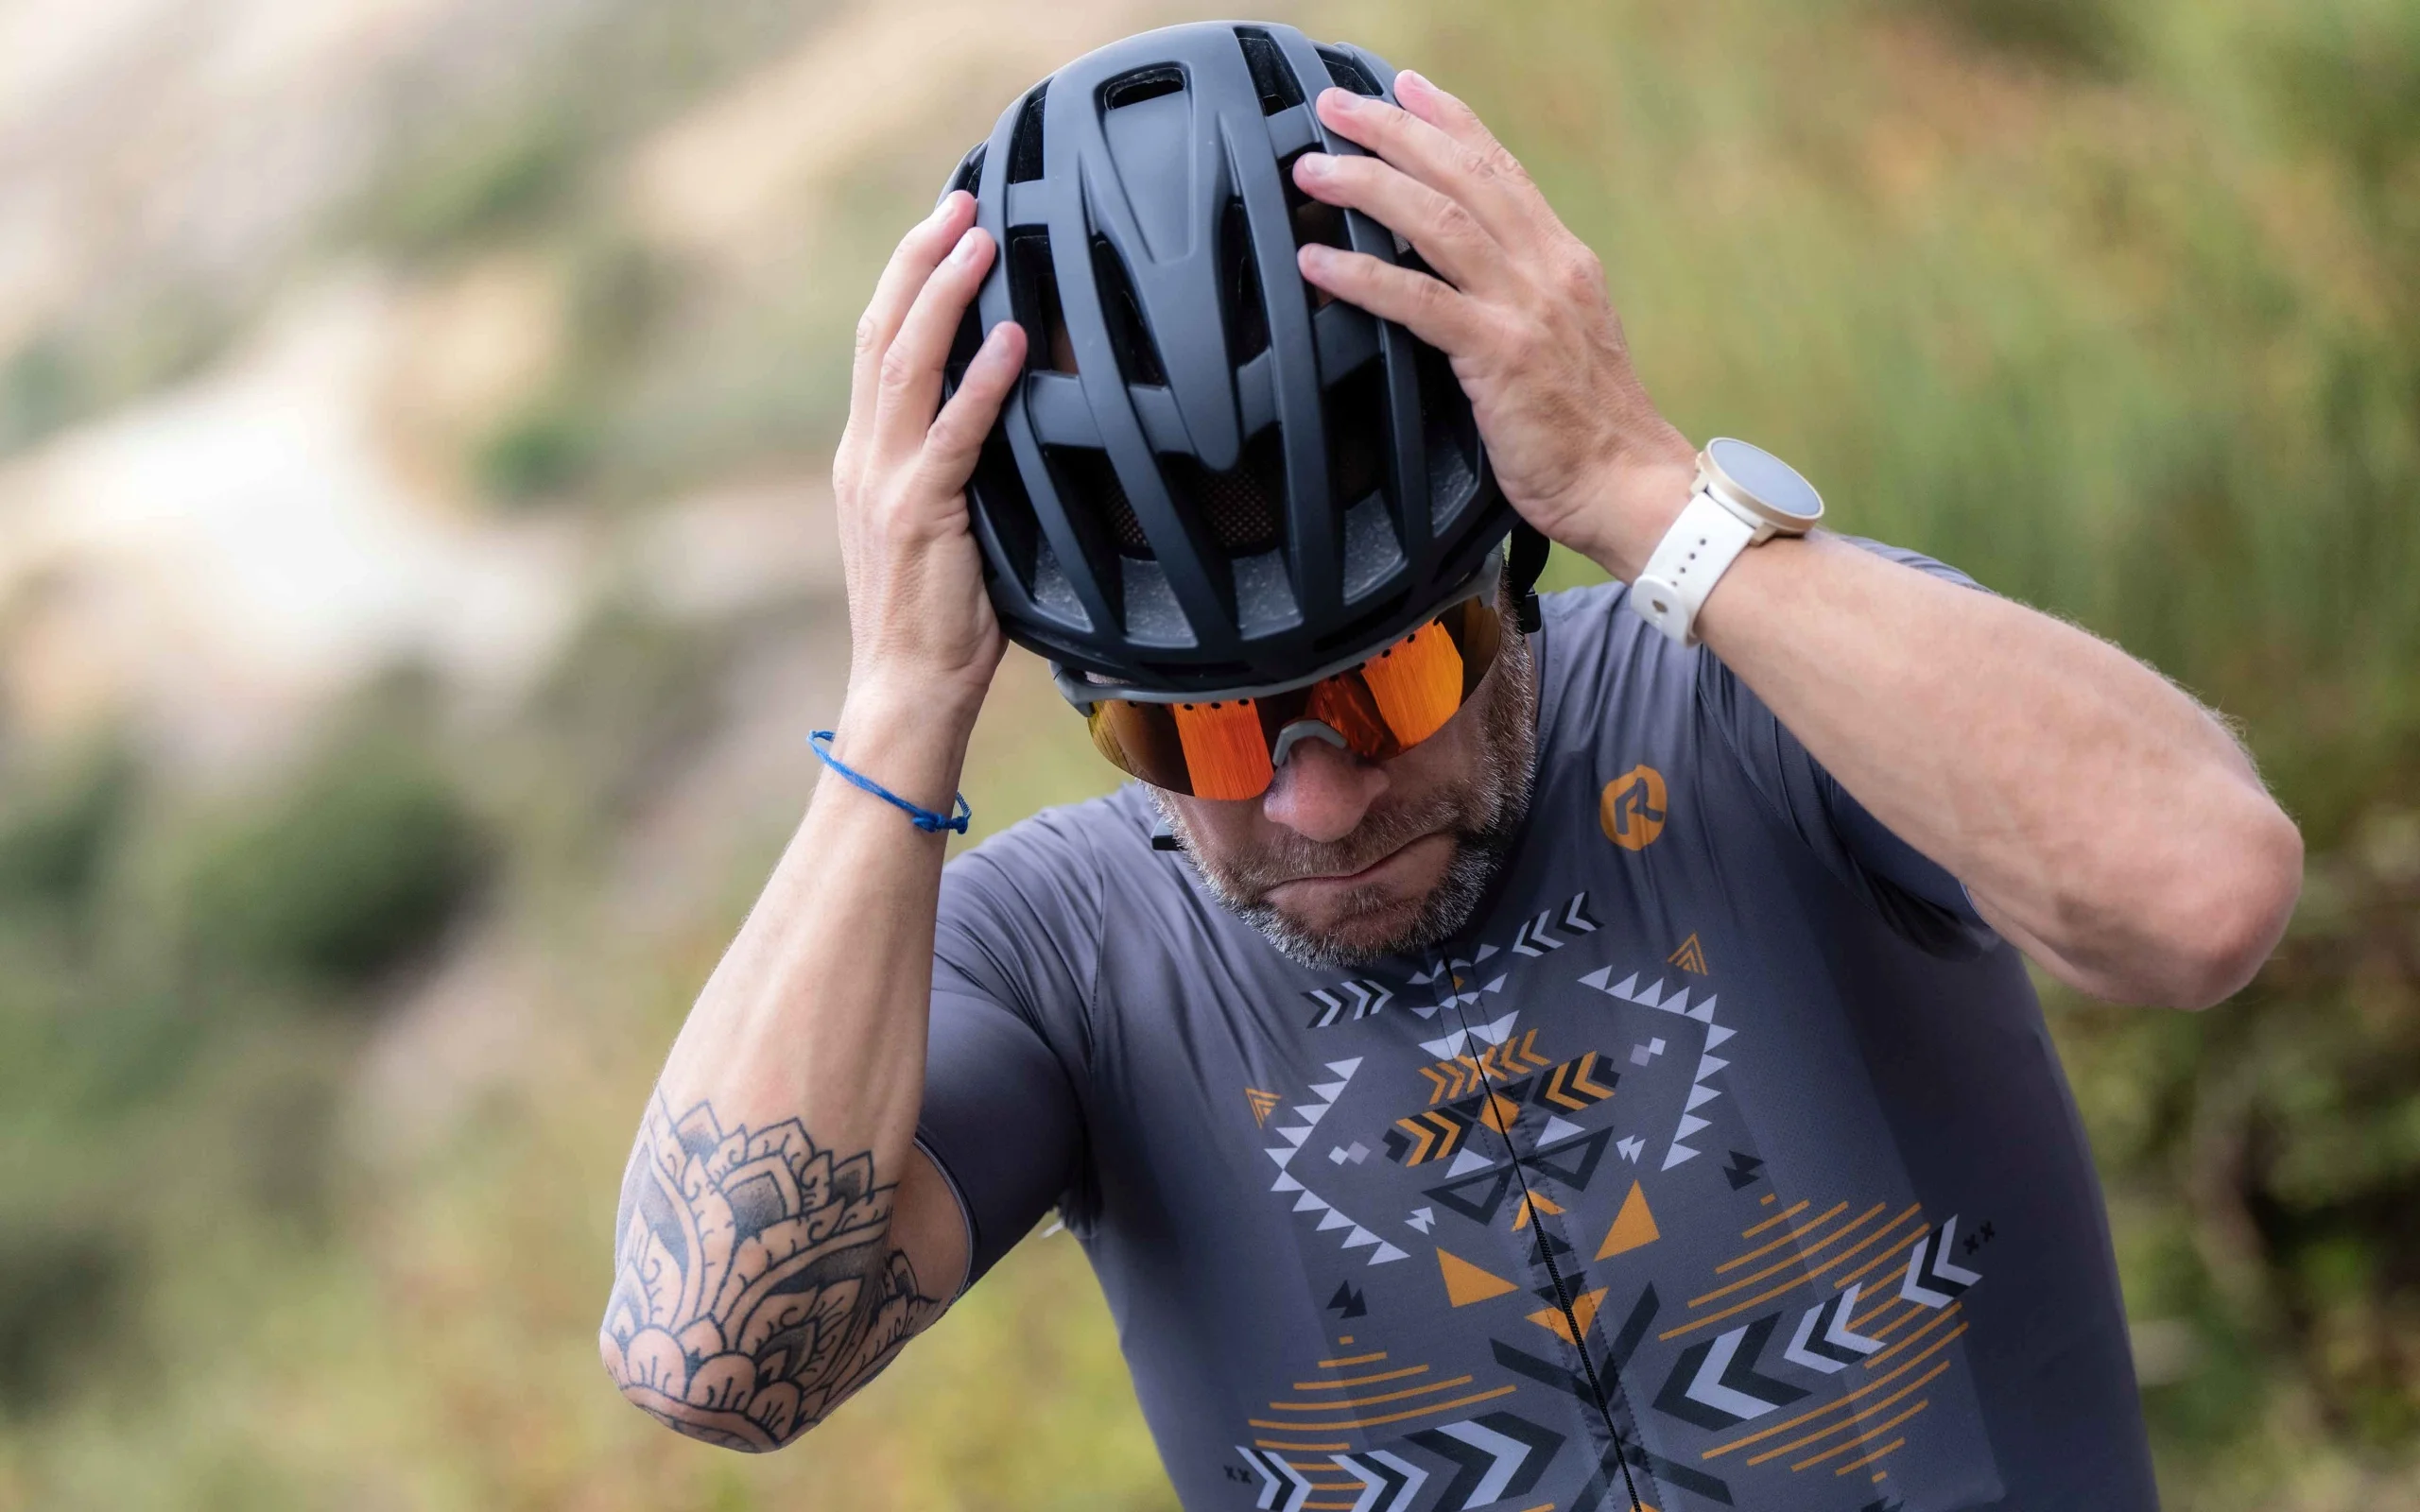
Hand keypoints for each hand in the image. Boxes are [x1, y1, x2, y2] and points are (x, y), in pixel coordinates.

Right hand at [832, 191, 1027, 718]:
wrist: (905, 691)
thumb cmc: (939, 622)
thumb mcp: (946, 529)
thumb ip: (962, 472)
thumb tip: (1020, 426)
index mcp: (866, 457)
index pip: (878, 346)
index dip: (906, 279)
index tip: (942, 226)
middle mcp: (865, 457)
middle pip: (882, 333)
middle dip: (918, 260)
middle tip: (960, 200)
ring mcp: (885, 482)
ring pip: (906, 364)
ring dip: (945, 295)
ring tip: (982, 241)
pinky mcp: (919, 513)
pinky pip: (954, 432)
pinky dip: (982, 381)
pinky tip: (1013, 340)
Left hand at [1291, 73, 1695, 581]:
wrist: (1631, 485)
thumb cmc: (1589, 431)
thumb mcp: (1562, 341)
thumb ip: (1519, 300)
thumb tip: (1462, 283)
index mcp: (1563, 260)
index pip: (1501, 168)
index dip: (1450, 120)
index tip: (1405, 87)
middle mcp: (1547, 268)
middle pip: (1462, 174)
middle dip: (1393, 130)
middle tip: (1335, 106)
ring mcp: (1525, 307)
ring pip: (1437, 220)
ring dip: (1369, 185)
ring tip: (1314, 169)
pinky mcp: (1500, 354)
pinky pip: (1420, 301)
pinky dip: (1364, 276)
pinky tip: (1320, 264)